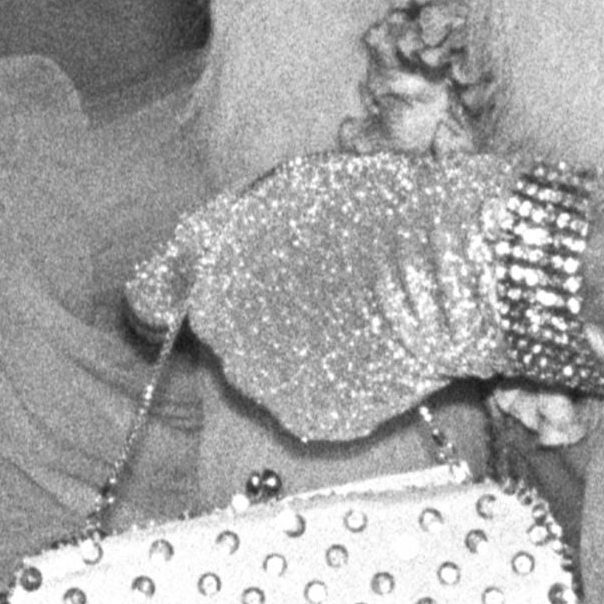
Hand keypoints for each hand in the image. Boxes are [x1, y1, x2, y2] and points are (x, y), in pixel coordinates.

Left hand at [126, 150, 558, 444]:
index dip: (170, 290)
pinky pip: (307, 402)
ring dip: (289, 351)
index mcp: (207, 262)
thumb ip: (224, 225)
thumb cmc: (375, 207)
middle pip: (219, 328)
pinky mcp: (309, 417)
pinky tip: (371, 353)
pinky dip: (331, 385)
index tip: (183, 293)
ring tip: (353, 318)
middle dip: (251, 311)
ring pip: (262, 368)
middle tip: (316, 289)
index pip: (152, 292)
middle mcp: (220, 327)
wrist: (451, 265)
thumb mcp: (285, 186)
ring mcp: (263, 380)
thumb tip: (184, 258)